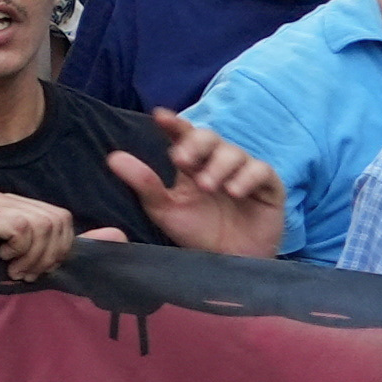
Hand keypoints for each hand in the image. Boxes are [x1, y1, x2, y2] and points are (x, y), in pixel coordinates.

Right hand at [0, 190, 80, 279]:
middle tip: (26, 272)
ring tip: (14, 269)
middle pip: (53, 222)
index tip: (41, 268)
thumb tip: (118, 234)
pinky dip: (17, 250)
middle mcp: (5, 197)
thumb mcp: (40, 260)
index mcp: (21, 205)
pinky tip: (2, 259)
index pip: (61, 218)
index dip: (59, 248)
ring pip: (40, 225)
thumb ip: (73, 246)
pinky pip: (21, 228)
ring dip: (30, 257)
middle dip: (45, 256)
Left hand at [98, 110, 284, 256]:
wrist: (227, 264)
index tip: (160, 117)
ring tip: (209, 186)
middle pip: (209, 137)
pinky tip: (235, 191)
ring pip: (234, 152)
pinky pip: (261, 170)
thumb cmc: (195, 234)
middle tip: (182, 161)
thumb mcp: (165, 210)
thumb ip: (143, 184)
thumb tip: (113, 157)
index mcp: (191, 164)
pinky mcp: (268, 187)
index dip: (174, 124)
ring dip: (219, 165)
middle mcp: (217, 162)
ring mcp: (244, 172)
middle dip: (196, 144)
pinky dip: (247, 177)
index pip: (183, 136)